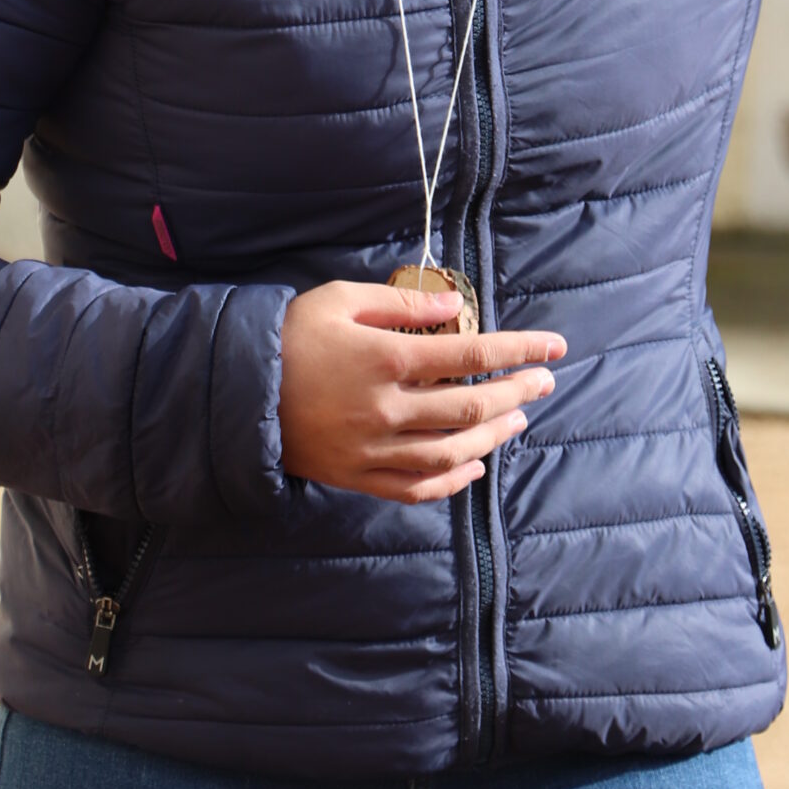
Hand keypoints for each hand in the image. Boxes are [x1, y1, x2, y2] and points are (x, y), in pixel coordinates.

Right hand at [278, 279, 565, 504]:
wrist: (235, 392)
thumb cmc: (290, 336)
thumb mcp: (342, 299)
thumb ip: (404, 304)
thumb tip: (457, 307)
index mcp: (385, 358)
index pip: (470, 354)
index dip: (518, 350)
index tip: (553, 347)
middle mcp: (386, 408)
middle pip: (470, 406)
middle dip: (517, 393)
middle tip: (544, 381)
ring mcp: (372, 449)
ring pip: (451, 452)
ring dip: (493, 436)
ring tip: (518, 418)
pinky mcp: (357, 476)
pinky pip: (416, 489)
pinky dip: (452, 481)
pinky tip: (474, 466)